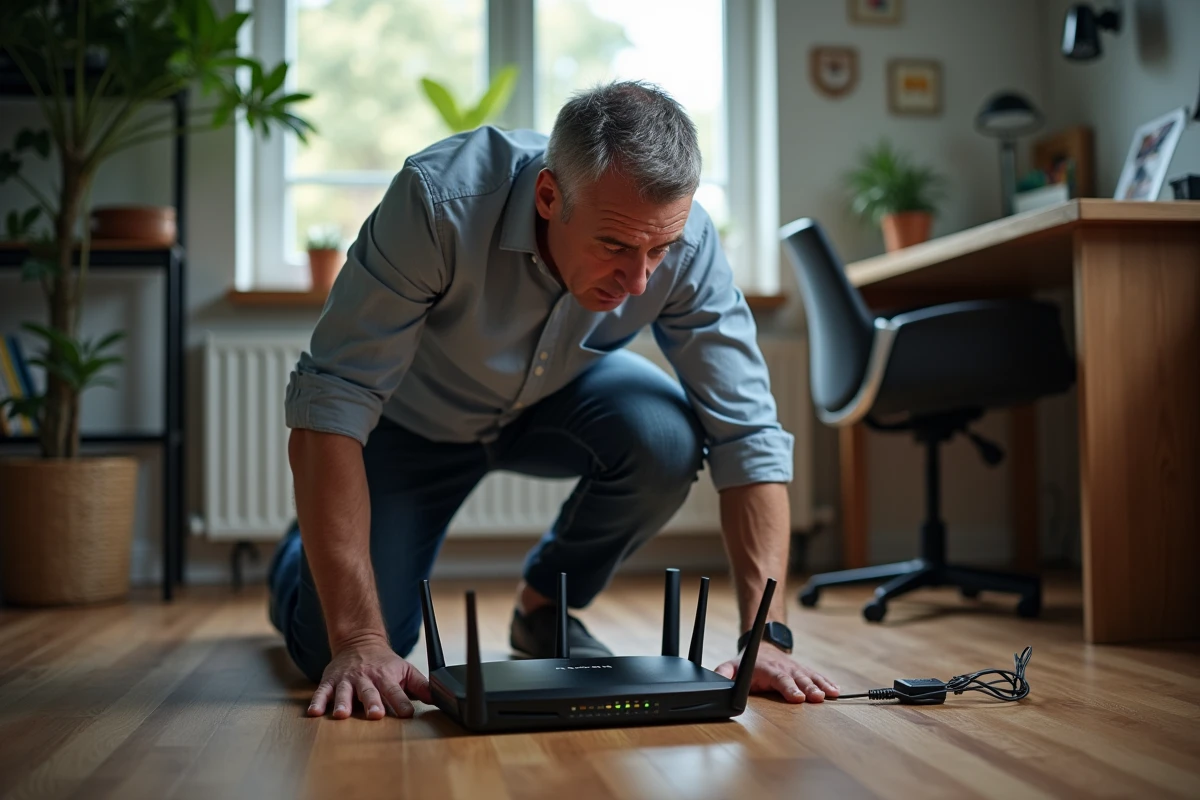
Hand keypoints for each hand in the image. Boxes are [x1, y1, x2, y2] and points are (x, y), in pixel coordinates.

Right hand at [308, 633, 432, 719]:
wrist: (359, 641)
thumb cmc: (385, 663)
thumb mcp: (406, 670)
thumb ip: (421, 686)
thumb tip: (439, 699)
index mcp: (386, 677)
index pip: (395, 691)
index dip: (402, 702)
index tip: (407, 714)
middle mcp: (366, 678)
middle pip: (370, 692)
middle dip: (372, 703)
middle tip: (375, 715)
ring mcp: (347, 680)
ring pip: (344, 693)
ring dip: (343, 703)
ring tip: (341, 715)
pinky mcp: (330, 681)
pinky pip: (322, 692)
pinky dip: (317, 702)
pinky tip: (314, 713)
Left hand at [715, 644, 839, 703]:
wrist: (763, 644)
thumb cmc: (748, 661)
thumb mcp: (732, 665)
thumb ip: (724, 673)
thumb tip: (719, 681)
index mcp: (767, 669)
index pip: (779, 679)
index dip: (788, 688)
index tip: (798, 697)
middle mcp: (784, 668)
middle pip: (798, 678)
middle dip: (809, 688)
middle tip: (817, 698)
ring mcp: (795, 668)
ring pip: (810, 676)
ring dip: (821, 685)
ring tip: (832, 694)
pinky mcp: (803, 670)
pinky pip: (816, 675)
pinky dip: (826, 681)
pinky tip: (836, 690)